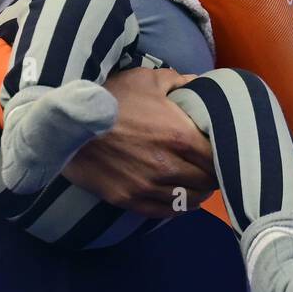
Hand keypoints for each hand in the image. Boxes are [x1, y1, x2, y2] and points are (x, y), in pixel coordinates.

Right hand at [62, 67, 216, 215]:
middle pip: (207, 180)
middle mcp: (168, 166)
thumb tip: (201, 83)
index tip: (222, 148)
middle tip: (214, 166)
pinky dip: (177, 205)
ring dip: (199, 192)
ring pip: (189, 201)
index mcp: (179, 136)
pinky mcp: (129, 200)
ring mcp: (148, 187)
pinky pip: (164, 211)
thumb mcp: (148, 79)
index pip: (217, 155)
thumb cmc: (112, 98)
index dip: (223, 153)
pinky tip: (180, 196)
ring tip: (201, 184)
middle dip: (214, 173)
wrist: (69, 125)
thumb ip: (181, 81)